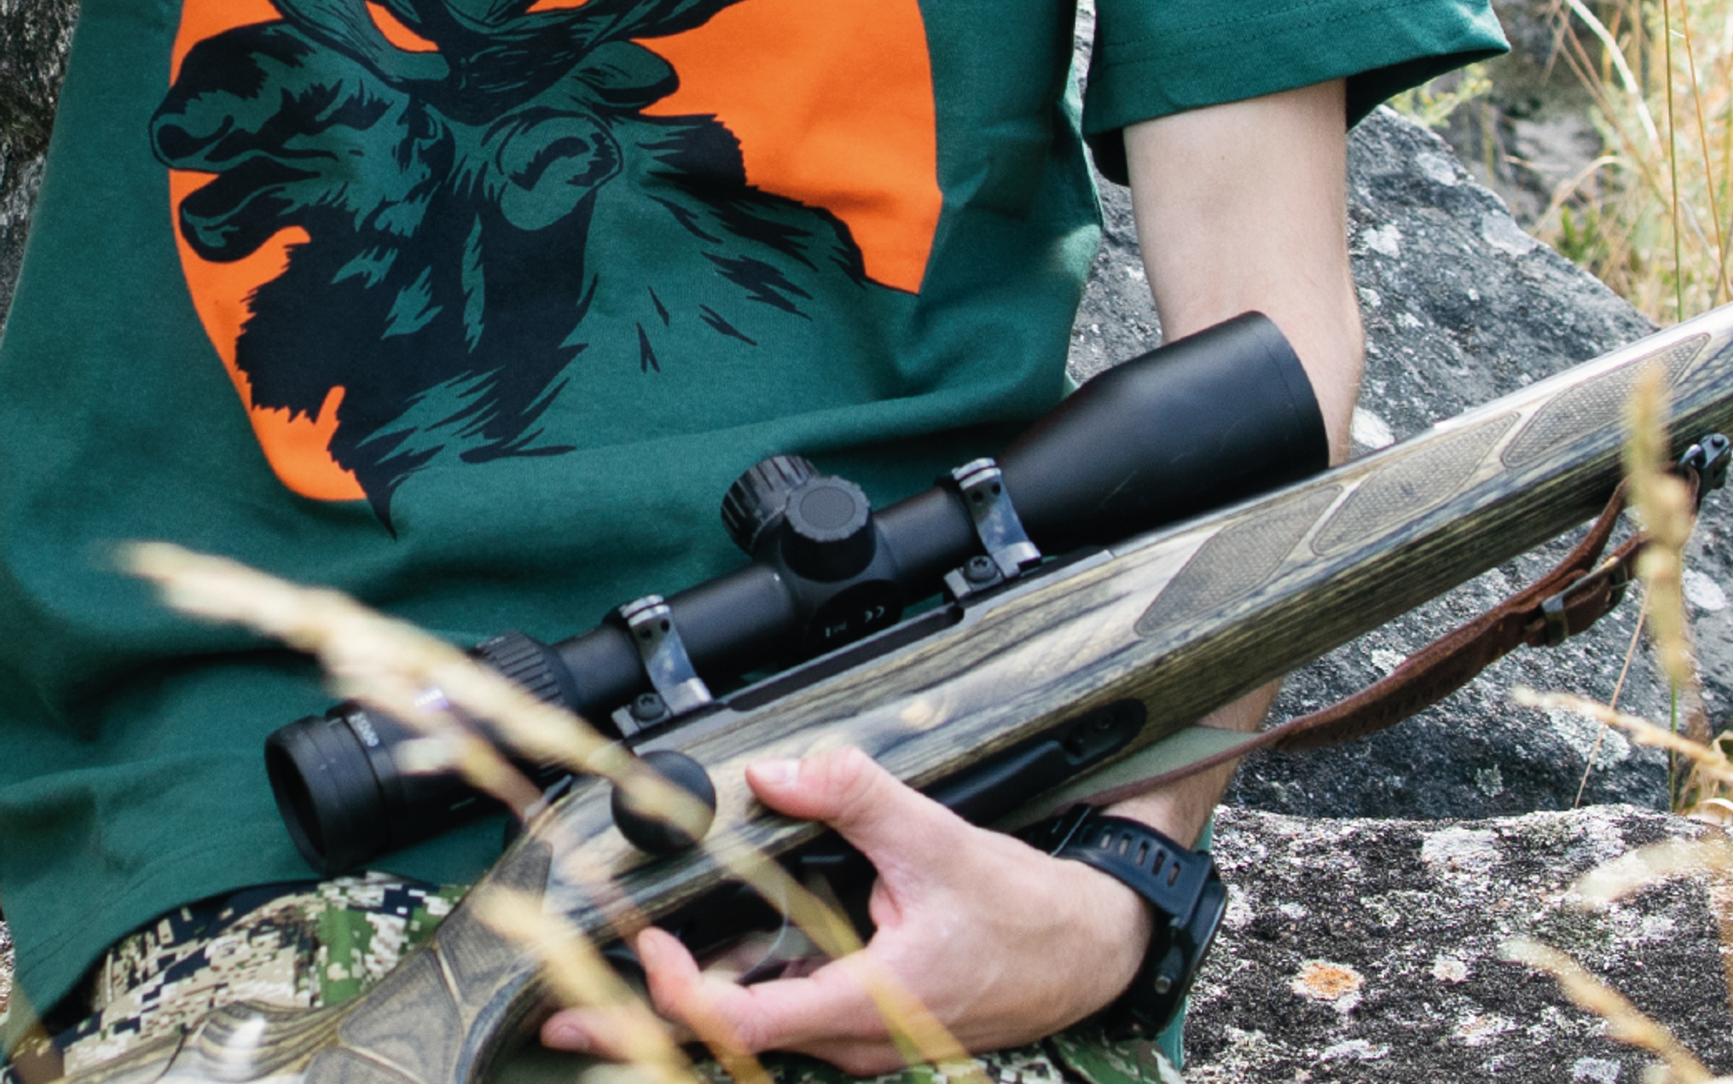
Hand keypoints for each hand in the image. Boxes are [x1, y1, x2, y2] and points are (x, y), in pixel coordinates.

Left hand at [541, 749, 1153, 1072]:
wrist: (1084, 951)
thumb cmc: (1023, 914)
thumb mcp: (938, 841)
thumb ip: (857, 798)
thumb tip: (779, 771)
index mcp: (868, 1004)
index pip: (746, 1024)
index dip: (679, 994)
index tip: (640, 945)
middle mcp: (853, 1039)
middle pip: (730, 1047)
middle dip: (640, 1034)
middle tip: (563, 1022)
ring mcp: (858, 1039)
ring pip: (755, 1038)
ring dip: (684, 1017)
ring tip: (606, 1002)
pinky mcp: (865, 1024)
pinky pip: (787, 1020)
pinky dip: (735, 1000)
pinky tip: (702, 972)